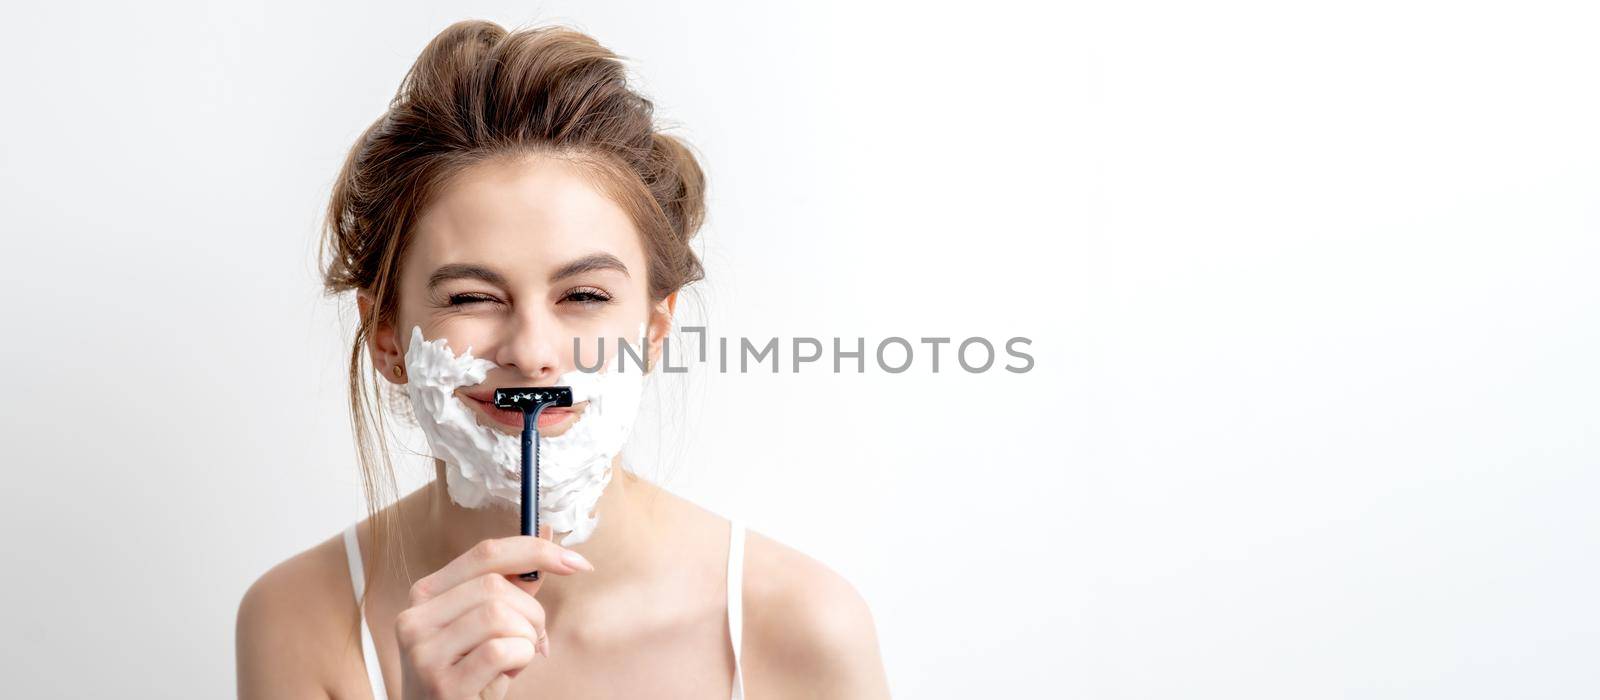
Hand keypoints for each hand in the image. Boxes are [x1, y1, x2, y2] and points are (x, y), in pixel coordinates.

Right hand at [396, 524, 594, 699]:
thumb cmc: (470, 674)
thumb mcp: (488, 626)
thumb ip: (514, 584)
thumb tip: (548, 534)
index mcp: (427, 594)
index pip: (486, 553)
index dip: (536, 551)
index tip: (577, 563)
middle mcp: (415, 617)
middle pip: (496, 586)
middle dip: (532, 612)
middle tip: (534, 639)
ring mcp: (423, 651)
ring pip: (499, 615)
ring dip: (526, 638)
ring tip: (516, 658)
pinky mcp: (441, 683)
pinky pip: (501, 650)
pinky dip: (520, 659)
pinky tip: (507, 672)